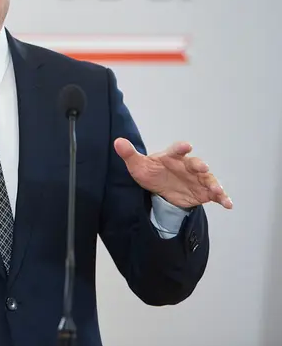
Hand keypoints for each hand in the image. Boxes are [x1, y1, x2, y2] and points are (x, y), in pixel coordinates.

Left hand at [114, 138, 232, 209]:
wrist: (160, 188)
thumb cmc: (150, 172)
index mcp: (172, 157)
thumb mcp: (137, 165)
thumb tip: (117, 141)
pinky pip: (215, 194)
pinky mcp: (203, 191)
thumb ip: (129, 154)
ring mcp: (197, 178)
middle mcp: (187, 165)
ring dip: (214, 183)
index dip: (181, 148)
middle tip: (203, 167)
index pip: (176, 150)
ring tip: (217, 190)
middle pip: (195, 163)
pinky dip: (223, 198)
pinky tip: (228, 204)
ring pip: (208, 179)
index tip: (186, 146)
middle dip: (199, 165)